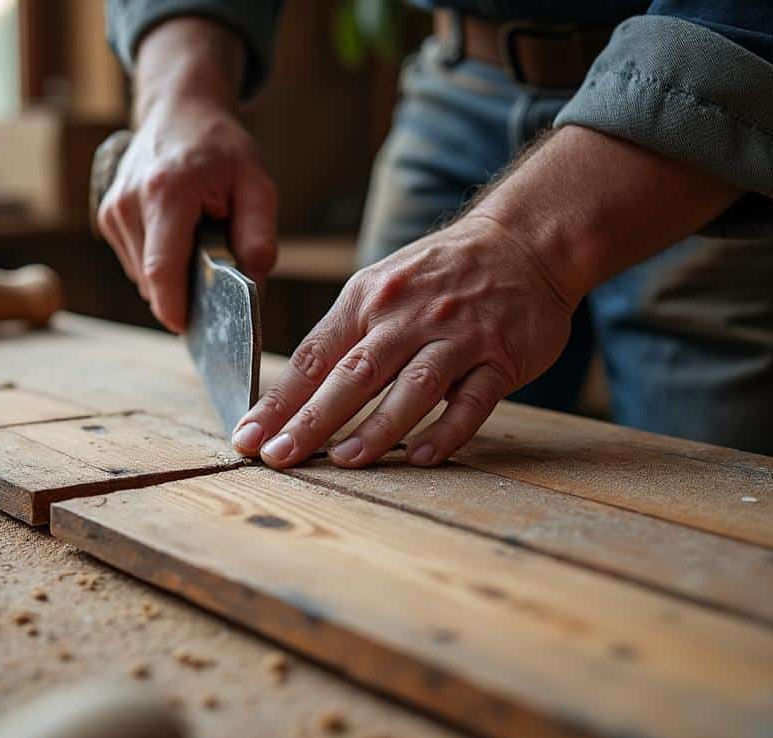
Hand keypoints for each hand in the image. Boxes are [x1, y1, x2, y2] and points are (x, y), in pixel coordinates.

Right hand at [96, 19, 276, 332]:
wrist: (179, 110)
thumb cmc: (221, 149)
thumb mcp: (257, 184)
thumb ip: (259, 237)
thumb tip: (253, 288)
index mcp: (167, 192)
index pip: (162, 270)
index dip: (174, 308)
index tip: (189, 330)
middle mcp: (130, 202)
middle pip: (153, 280)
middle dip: (184, 292)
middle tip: (215, 272)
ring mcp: (113, 210)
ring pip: (143, 276)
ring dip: (173, 276)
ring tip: (195, 241)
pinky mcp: (107, 216)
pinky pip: (136, 263)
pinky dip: (159, 262)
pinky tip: (177, 235)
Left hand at [229, 125, 739, 467]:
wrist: (524, 241)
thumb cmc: (438, 275)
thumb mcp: (382, 287)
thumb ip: (345, 337)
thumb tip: (292, 396)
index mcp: (367, 300)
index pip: (312, 357)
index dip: (278, 400)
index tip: (247, 437)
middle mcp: (406, 316)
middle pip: (351, 375)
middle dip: (309, 420)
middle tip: (276, 457)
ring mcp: (456, 336)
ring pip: (410, 386)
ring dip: (376, 427)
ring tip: (343, 461)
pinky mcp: (501, 356)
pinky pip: (472, 399)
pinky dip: (447, 429)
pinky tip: (421, 456)